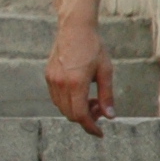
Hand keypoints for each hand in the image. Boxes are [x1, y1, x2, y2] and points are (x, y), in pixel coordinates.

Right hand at [44, 10, 114, 136]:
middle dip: (86, 117)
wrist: (75, 28)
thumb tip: (110, 116)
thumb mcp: (105, 72)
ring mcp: (52, 80)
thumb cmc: (93, 47)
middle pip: (70, 114)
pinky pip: (57, 97)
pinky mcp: (48, 75)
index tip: (100, 133)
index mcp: (76, 83)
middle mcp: (61, 83)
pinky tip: (80, 91)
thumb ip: (107, 96)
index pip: (80, 115)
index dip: (90, 127)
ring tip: (91, 98)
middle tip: (100, 107)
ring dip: (76, 110)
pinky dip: (68, 101)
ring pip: (62, 107)